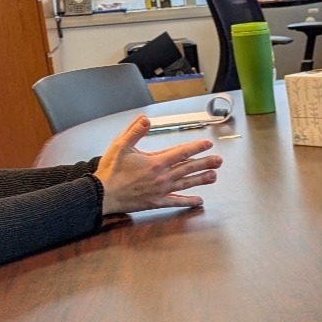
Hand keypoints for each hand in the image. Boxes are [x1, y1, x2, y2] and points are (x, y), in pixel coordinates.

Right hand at [93, 116, 222, 215]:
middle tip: (219, 160)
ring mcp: (160, 190)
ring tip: (214, 176)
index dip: (196, 147)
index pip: (181, 152)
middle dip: (205, 163)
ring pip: (186, 183)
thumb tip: (146, 119)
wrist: (102, 195)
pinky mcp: (156, 202)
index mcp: (156, 162)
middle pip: (188, 168)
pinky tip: (199, 201)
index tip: (208, 144)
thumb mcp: (120, 146)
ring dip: (201, 179)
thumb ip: (135, 131)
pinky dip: (188, 202)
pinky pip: (176, 202)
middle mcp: (162, 177)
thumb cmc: (110, 171)